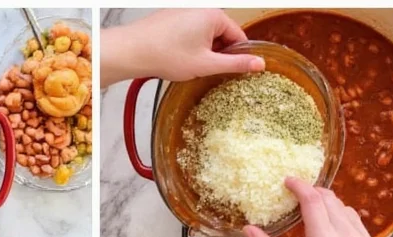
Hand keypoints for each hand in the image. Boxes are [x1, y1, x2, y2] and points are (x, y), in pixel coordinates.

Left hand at [101, 9, 264, 86]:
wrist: (132, 50)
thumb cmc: (167, 55)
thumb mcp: (207, 64)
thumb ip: (235, 64)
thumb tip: (259, 64)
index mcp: (214, 15)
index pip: (238, 36)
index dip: (236, 57)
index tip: (232, 72)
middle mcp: (200, 8)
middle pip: (220, 35)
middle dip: (215, 54)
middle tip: (204, 70)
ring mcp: (184, 10)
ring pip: (203, 35)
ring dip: (201, 51)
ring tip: (187, 65)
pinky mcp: (171, 16)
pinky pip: (188, 32)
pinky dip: (187, 45)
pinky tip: (177, 58)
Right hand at [243, 178, 384, 236]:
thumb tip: (251, 232)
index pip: (312, 200)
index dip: (299, 186)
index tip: (289, 182)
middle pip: (329, 199)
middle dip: (311, 192)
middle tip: (296, 195)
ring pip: (344, 206)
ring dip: (327, 203)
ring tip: (311, 211)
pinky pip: (355, 219)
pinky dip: (340, 215)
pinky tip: (329, 225)